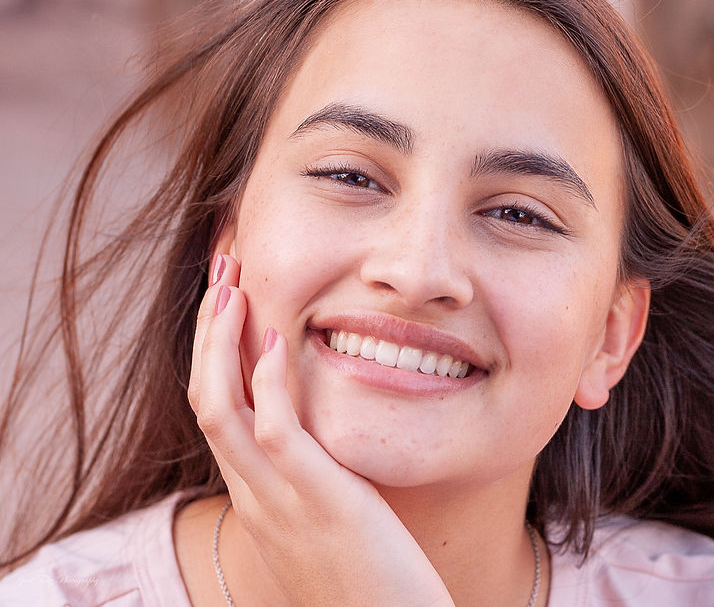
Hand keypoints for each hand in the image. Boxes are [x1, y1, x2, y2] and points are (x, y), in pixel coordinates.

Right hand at [187, 254, 453, 605]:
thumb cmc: (373, 583)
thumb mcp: (332, 523)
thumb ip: (320, 480)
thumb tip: (331, 440)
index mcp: (258, 496)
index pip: (219, 411)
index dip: (215, 352)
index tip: (228, 302)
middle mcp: (255, 495)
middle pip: (207, 398)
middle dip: (209, 330)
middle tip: (222, 271)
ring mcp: (278, 498)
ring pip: (221, 407)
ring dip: (221, 340)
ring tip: (233, 284)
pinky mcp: (316, 500)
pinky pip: (274, 431)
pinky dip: (269, 379)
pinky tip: (278, 337)